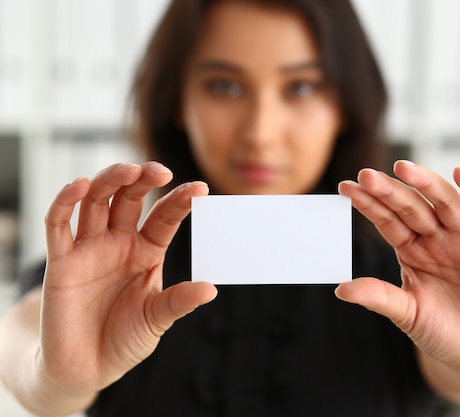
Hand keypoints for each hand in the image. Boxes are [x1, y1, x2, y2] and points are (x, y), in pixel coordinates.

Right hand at [40, 162, 216, 395]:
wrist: (87, 368)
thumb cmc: (126, 339)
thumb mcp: (157, 319)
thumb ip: (179, 302)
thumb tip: (211, 289)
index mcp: (147, 251)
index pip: (164, 216)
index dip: (180, 200)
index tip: (201, 188)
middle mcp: (119, 243)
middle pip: (129, 198)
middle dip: (142, 179)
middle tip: (160, 171)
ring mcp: (90, 249)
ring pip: (95, 201)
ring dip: (110, 181)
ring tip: (128, 171)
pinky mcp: (61, 262)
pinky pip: (58, 225)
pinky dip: (65, 202)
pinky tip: (78, 185)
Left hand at [337, 160, 459, 400]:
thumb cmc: (444, 332)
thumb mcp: (407, 314)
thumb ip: (379, 297)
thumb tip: (341, 289)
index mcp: (414, 250)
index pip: (388, 220)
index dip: (369, 204)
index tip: (345, 188)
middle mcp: (439, 240)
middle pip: (413, 207)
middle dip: (390, 191)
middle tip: (366, 175)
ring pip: (447, 203)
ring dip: (427, 184)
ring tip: (403, 168)